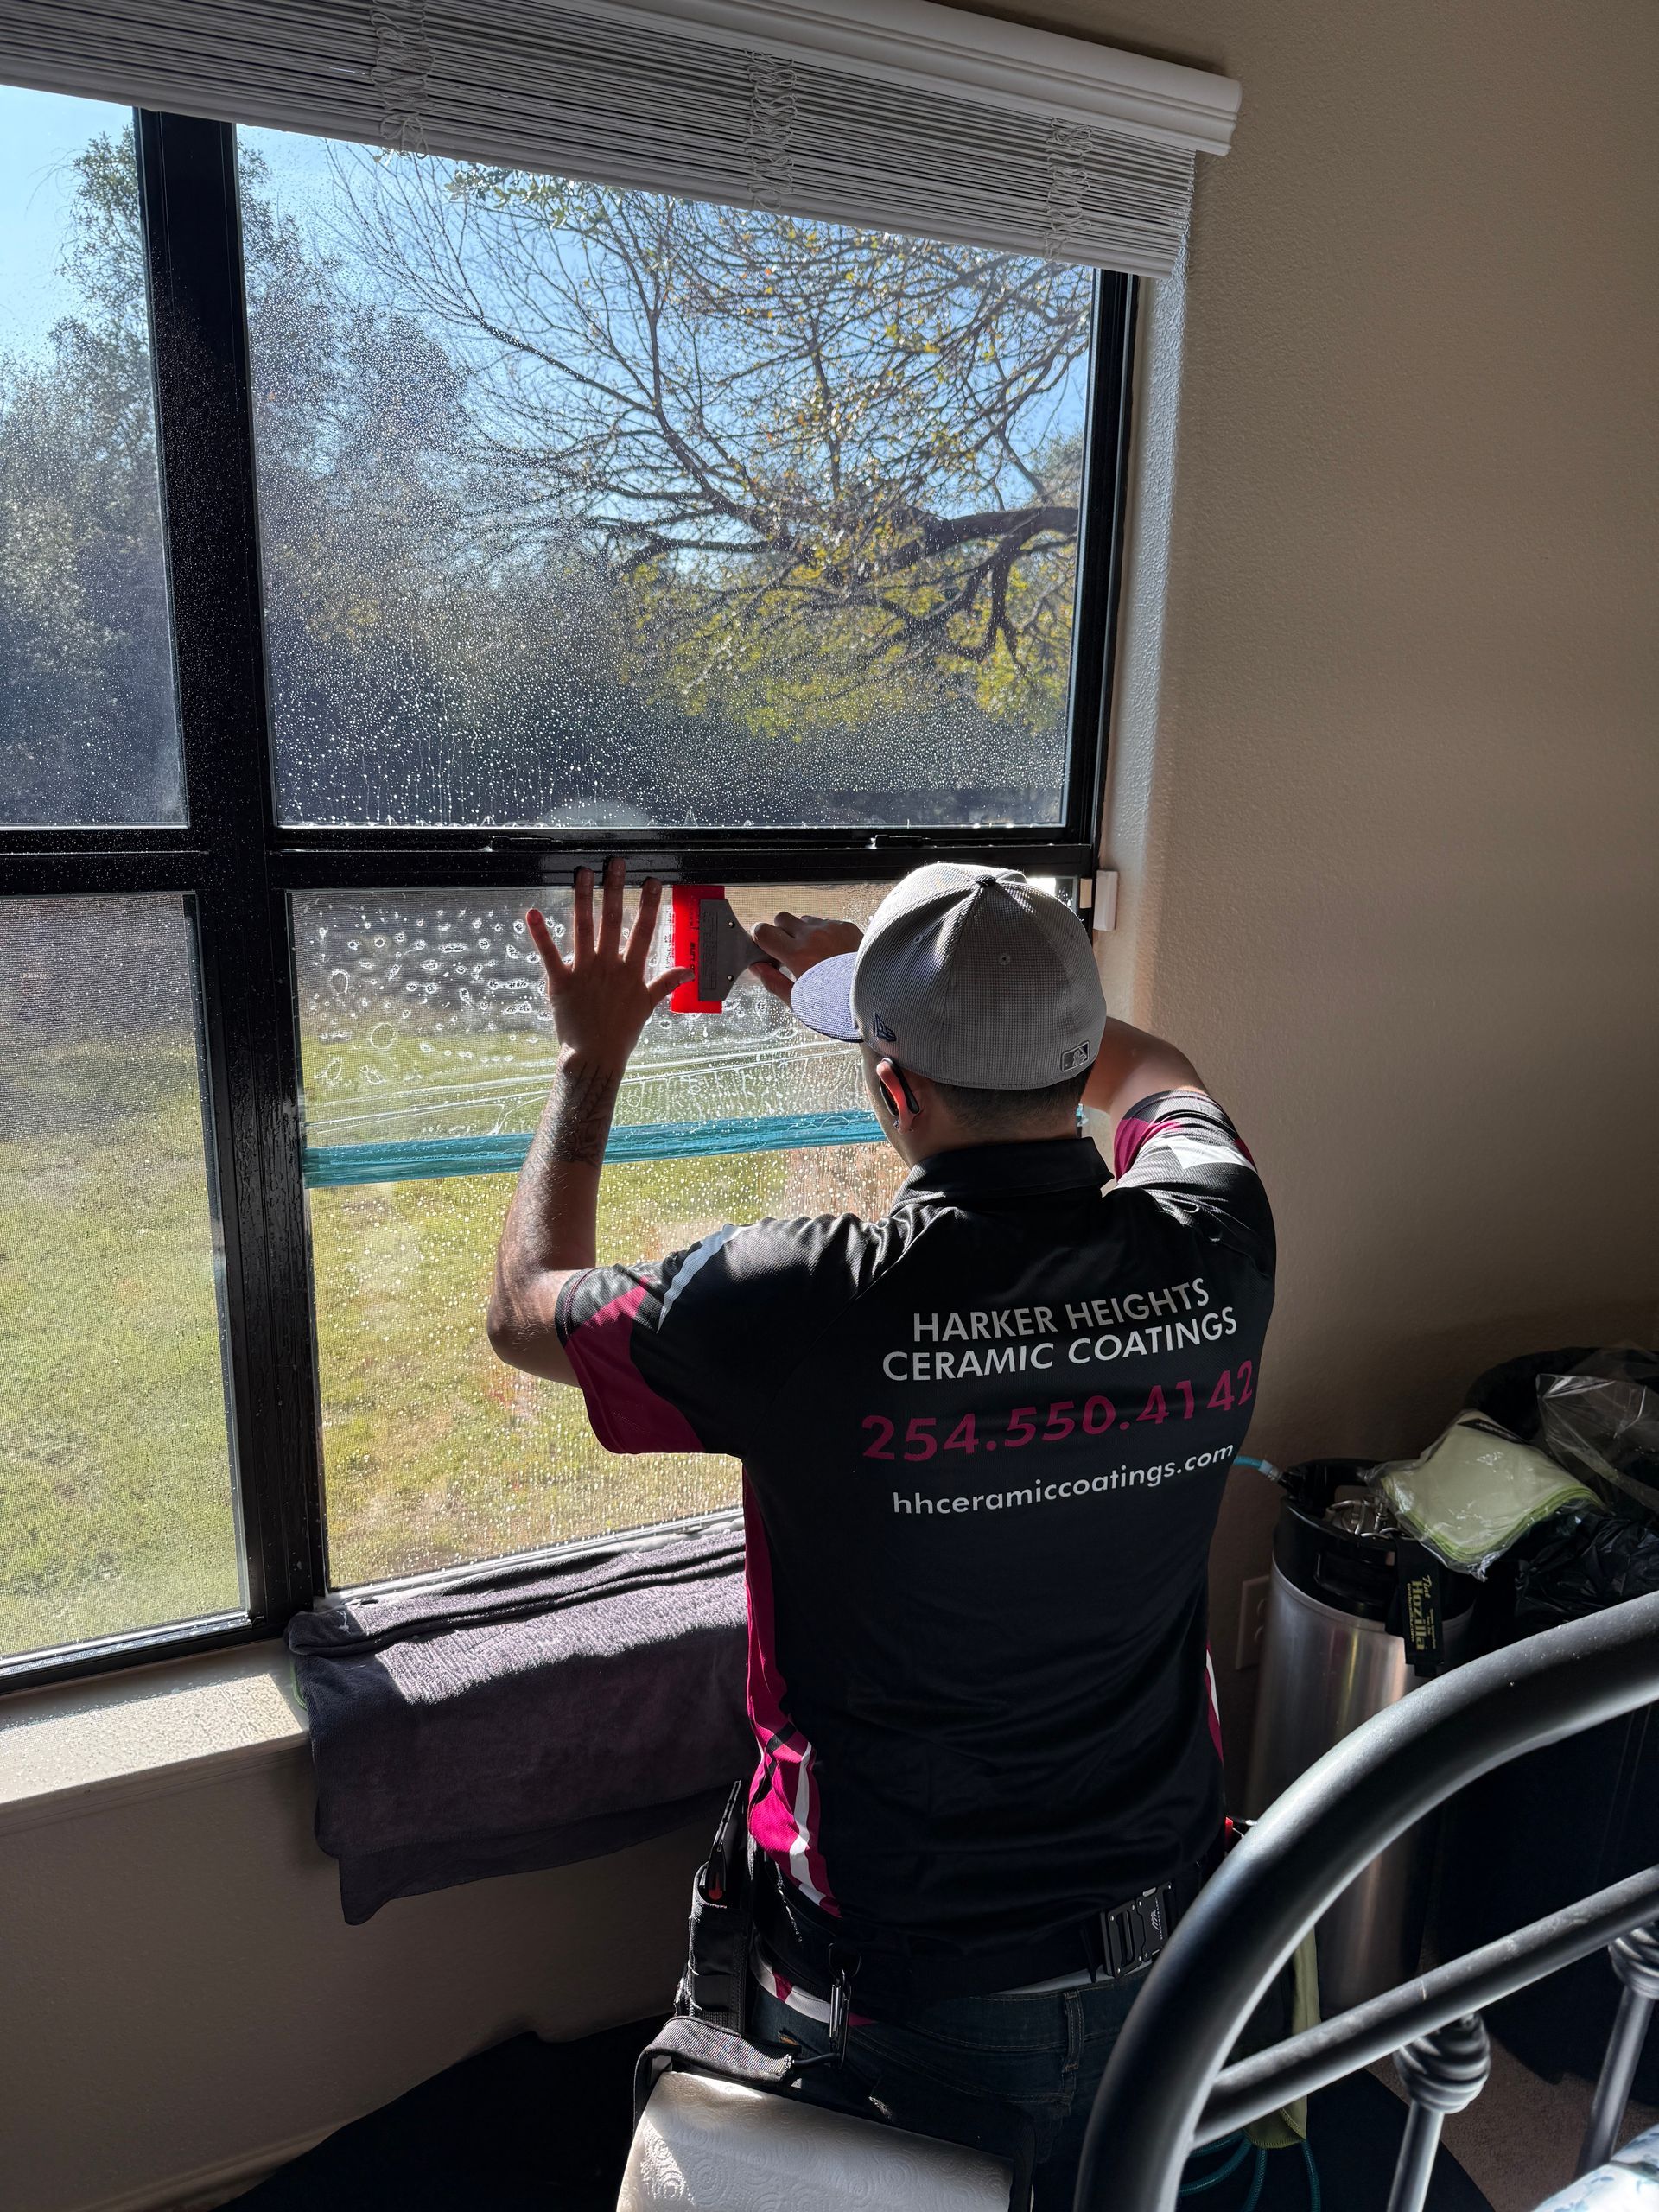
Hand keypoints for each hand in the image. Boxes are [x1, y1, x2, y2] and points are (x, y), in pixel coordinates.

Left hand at [526, 859, 691, 1070]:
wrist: (595, 1056)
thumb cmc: (621, 1033)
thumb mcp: (647, 1006)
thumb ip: (666, 983)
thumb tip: (690, 970)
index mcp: (631, 971)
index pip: (643, 931)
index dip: (648, 905)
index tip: (652, 882)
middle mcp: (609, 966)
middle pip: (613, 921)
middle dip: (615, 890)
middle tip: (616, 863)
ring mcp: (584, 972)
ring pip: (584, 928)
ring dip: (583, 898)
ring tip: (583, 873)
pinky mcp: (561, 982)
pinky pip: (549, 954)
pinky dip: (540, 934)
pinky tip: (532, 913)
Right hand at [749, 911, 863, 1005]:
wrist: (874, 997)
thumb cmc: (836, 1004)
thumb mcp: (799, 1000)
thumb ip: (773, 981)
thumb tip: (757, 968)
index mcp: (797, 955)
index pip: (763, 931)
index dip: (760, 939)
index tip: (766, 949)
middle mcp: (813, 935)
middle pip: (782, 918)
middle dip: (780, 932)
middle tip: (788, 952)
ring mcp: (831, 928)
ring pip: (805, 919)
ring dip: (803, 932)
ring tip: (814, 955)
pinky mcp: (847, 927)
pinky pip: (827, 922)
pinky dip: (824, 933)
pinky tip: (833, 953)